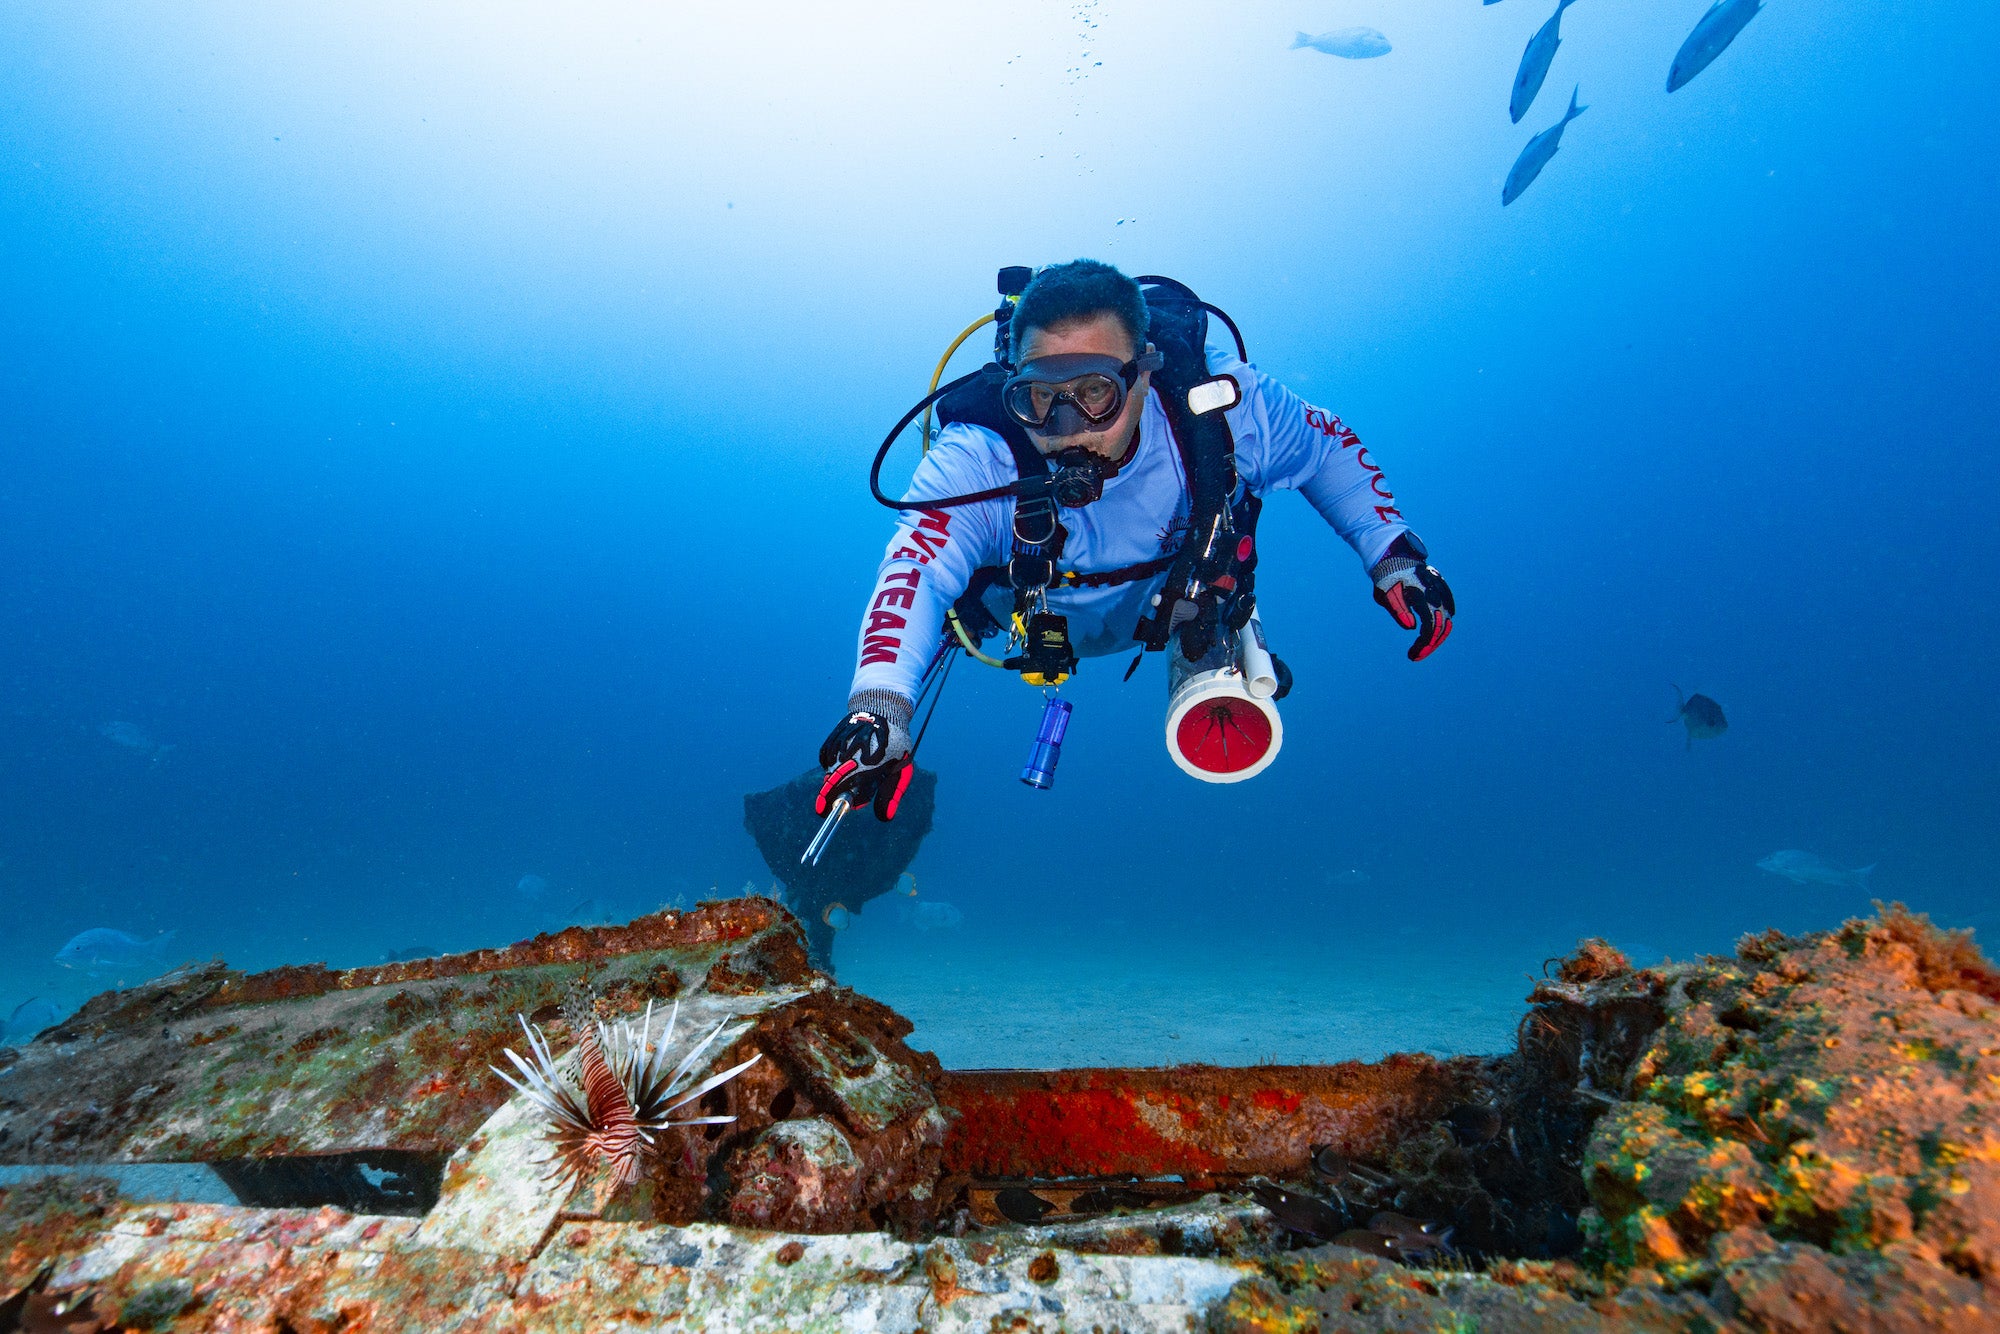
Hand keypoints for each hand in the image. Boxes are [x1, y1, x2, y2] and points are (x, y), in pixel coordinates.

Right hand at [815, 692, 914, 820]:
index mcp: (871, 763)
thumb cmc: (895, 742)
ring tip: (849, 777)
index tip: (824, 811)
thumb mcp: (901, 768)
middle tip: (825, 805)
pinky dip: (830, 765)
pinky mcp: (832, 739)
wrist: (882, 708)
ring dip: (834, 779)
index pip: (846, 787)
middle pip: (832, 780)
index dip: (833, 801)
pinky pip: (826, 758)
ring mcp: (840, 745)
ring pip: (829, 770)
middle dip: (828, 794)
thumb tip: (884, 818)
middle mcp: (852, 753)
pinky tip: (843, 764)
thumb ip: (891, 794)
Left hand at [1370, 536, 1454, 661]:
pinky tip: (1439, 629)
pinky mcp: (1441, 585)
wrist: (1394, 554)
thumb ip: (1399, 611)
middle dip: (1430, 644)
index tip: (1412, 655)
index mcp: (1421, 594)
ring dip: (1437, 635)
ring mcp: (1440, 588)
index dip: (1424, 644)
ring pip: (1447, 617)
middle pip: (1441, 626)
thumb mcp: (1385, 595)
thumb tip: (1412, 628)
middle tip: (1416, 655)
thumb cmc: (1386, 577)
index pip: (1430, 626)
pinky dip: (1445, 619)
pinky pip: (1449, 604)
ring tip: (1424, 645)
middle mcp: (1435, 592)